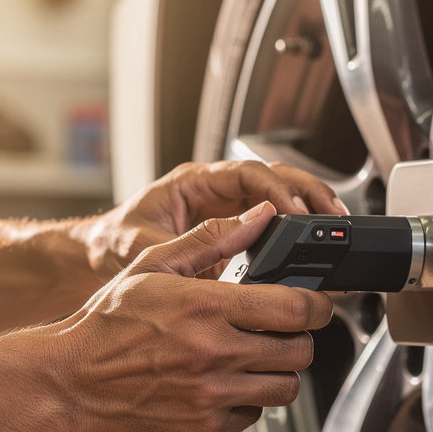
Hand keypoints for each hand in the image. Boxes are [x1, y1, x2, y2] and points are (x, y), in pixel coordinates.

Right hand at [59, 201, 333, 431]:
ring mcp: (211, 396)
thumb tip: (260, 216)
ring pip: (285, 388)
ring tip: (255, 358)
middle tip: (281, 331)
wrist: (71, 382)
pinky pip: (253, 416)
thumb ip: (212, 239)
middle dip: (299, 338)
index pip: (295, 309)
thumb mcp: (154, 266)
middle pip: (299, 351)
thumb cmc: (108, 324)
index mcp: (205, 307)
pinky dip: (248, 401)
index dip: (317, 305)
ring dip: (279, 371)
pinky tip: (224, 384)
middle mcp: (213, 354)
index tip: (315, 304)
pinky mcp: (205, 430)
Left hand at [82, 159, 348, 283]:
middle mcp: (214, 189)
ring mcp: (225, 209)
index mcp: (194, 182)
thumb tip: (228, 248)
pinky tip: (313, 244)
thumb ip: (186, 245)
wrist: (98, 258)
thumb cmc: (112, 244)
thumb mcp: (144, 245)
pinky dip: (296, 230)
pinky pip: (272, 223)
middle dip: (306, 190)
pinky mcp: (231, 232)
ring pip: (279, 194)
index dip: (276, 189)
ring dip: (308, 206)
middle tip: (331, 213)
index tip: (294, 212)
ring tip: (334, 222)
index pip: (247, 173)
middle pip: (273, 176)